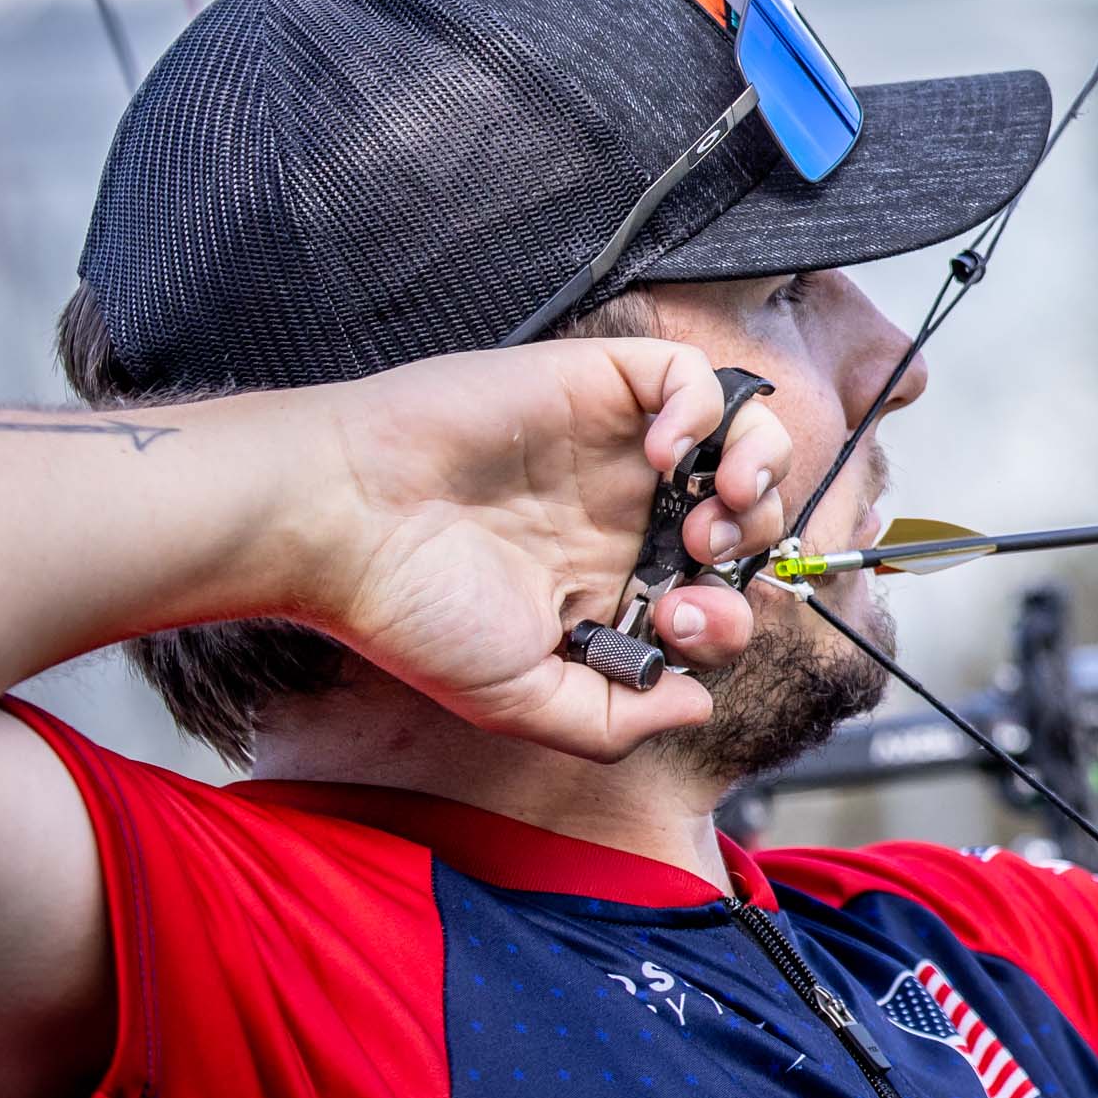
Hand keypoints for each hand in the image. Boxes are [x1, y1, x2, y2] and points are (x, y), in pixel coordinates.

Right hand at [306, 340, 794, 758]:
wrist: (338, 522)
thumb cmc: (410, 609)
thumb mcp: (517, 700)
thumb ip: (612, 721)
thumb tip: (697, 707)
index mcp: (614, 585)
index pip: (719, 595)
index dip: (728, 614)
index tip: (681, 622)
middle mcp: (626, 514)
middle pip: (748, 518)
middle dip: (754, 545)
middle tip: (702, 560)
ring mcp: (616, 447)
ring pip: (741, 438)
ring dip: (758, 474)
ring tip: (715, 504)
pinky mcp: (597, 385)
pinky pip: (691, 375)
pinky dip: (705, 410)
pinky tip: (666, 452)